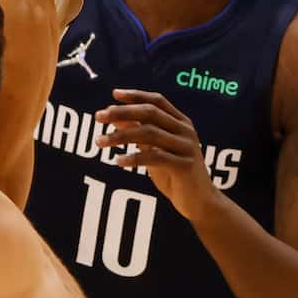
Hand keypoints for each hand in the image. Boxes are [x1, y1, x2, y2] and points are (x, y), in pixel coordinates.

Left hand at [94, 89, 214, 216]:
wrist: (200, 202)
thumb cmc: (174, 175)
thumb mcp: (153, 150)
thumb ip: (138, 132)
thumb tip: (114, 117)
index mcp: (181, 122)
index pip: (157, 101)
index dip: (136, 95)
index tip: (114, 94)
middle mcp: (185, 131)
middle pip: (150, 113)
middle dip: (122, 112)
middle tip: (98, 116)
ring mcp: (186, 147)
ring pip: (149, 133)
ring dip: (120, 136)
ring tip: (100, 141)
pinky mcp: (184, 165)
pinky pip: (155, 156)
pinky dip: (134, 157)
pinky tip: (118, 161)